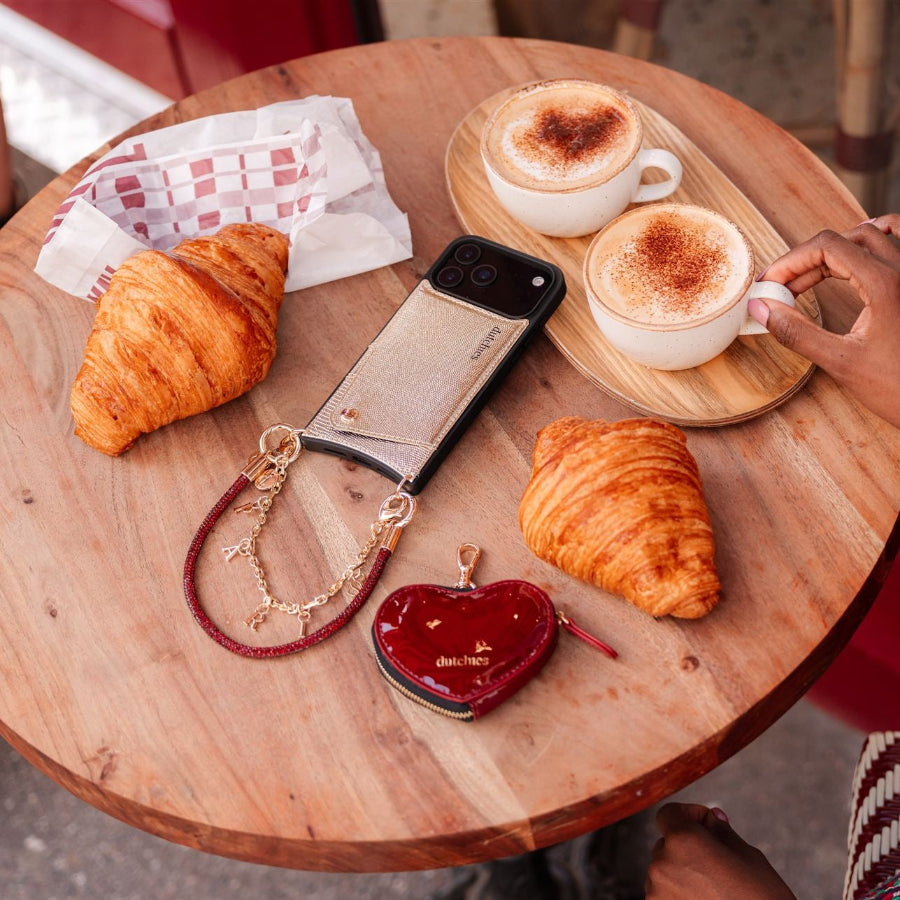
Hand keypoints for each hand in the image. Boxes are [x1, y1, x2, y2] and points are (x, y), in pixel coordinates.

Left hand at [645, 803, 795, 899]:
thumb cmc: (760, 898)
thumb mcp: (747, 855)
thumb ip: (721, 832)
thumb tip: (711, 817)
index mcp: (683, 841)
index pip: (668, 814)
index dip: (688, 815)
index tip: (706, 826)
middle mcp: (662, 864)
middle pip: (667, 844)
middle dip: (687, 847)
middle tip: (717, 864)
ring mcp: (657, 892)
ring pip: (665, 871)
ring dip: (682, 873)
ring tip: (713, 889)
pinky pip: (665, 894)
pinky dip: (680, 895)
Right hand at [748, 214, 899, 427]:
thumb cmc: (899, 387)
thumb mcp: (840, 361)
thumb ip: (796, 332)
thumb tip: (762, 309)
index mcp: (884, 283)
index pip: (827, 247)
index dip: (790, 261)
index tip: (770, 284)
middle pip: (845, 239)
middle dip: (806, 260)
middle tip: (782, 289)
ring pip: (872, 236)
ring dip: (836, 250)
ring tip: (811, 275)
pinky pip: (899, 244)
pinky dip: (874, 243)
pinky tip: (858, 259)